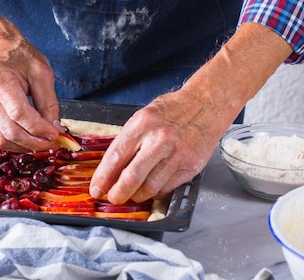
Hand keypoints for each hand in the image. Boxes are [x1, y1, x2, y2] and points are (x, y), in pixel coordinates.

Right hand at [0, 36, 60, 151]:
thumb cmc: (20, 58)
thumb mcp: (42, 73)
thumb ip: (49, 102)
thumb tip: (55, 129)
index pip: (19, 113)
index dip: (39, 128)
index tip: (56, 134)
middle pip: (10, 130)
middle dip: (35, 142)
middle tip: (54, 143)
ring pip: (2, 140)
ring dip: (26, 146)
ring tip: (43, 142)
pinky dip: (15, 144)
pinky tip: (29, 139)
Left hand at [89, 89, 225, 203]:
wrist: (206, 105)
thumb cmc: (172, 110)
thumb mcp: (144, 116)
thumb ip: (129, 141)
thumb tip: (111, 169)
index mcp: (142, 124)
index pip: (116, 156)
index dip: (103, 177)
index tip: (96, 189)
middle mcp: (160, 140)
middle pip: (132, 177)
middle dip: (118, 193)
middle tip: (113, 198)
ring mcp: (177, 154)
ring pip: (150, 188)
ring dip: (137, 196)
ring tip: (132, 194)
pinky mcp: (191, 166)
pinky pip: (167, 188)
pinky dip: (156, 192)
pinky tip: (152, 188)